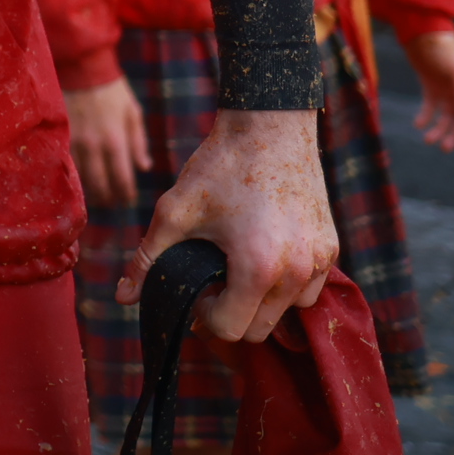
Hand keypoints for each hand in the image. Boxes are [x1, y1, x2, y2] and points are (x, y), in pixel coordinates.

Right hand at [64, 76, 152, 206]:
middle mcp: (94, 146)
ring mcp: (74, 142)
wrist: (82, 68)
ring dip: (90, 192)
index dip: (126, 194)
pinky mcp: (61, 137)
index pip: (122, 178)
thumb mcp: (133, 112)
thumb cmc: (112, 89)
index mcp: (115, 140)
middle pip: (100, 185)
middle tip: (114, 204)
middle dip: (109, 198)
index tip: (129, 201)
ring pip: (82, 178)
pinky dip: (75, 176)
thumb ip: (138, 142)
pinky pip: (68, 164)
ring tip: (98, 197)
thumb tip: (143, 167)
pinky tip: (79, 181)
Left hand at [120, 107, 334, 343]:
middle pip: (260, 330)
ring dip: (261, 302)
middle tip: (212, 284)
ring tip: (237, 268)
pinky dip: (286, 285)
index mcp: (258, 268)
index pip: (232, 330)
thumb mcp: (174, 211)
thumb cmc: (219, 167)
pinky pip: (308, 287)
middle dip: (231, 314)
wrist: (270, 124)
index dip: (205, 317)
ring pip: (288, 312)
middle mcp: (296, 272)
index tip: (197, 292)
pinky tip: (263, 255)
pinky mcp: (331, 247)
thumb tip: (122, 298)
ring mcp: (319, 260)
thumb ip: (147, 260)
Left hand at [405, 29, 453, 150]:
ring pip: (446, 116)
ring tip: (428, 140)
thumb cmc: (444, 50)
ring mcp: (447, 89)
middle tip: (445, 148)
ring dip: (439, 130)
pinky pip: (430, 107)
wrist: (421, 33)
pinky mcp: (431, 86)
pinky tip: (418, 124)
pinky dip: (425, 117)